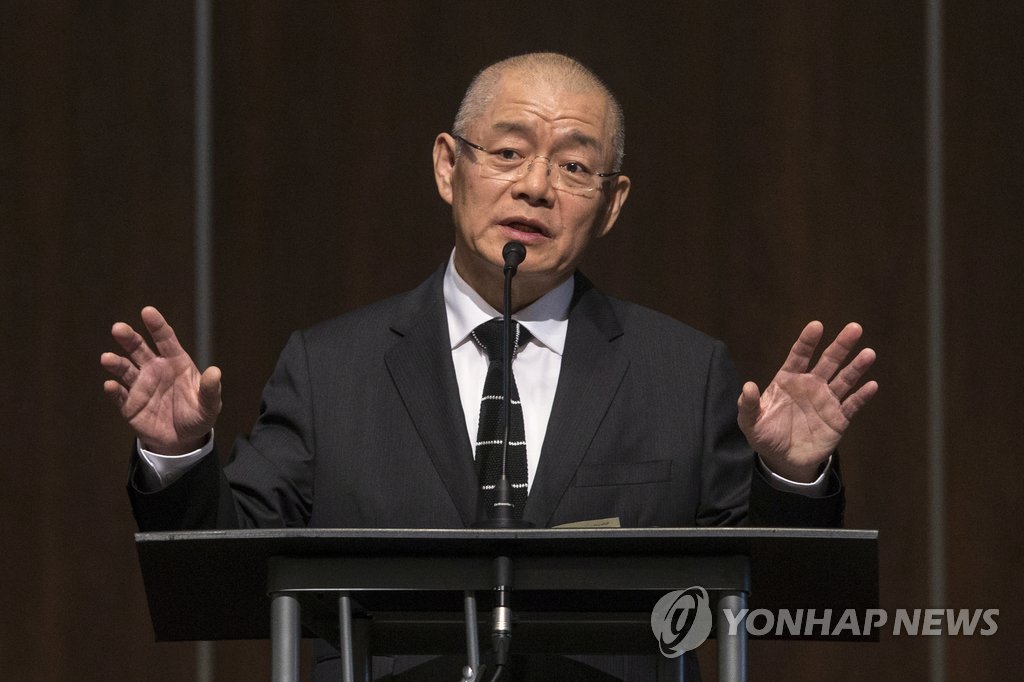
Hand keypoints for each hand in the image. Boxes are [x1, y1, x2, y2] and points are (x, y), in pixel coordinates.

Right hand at [101, 306, 221, 454]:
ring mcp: (140, 386)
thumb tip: (216, 372)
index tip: (147, 311)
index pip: (165, 339)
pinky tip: (111, 386)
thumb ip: (211, 389)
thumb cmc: (198, 415)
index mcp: (176, 362)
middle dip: (129, 338)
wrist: (183, 440)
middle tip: (118, 328)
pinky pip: (119, 395)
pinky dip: (114, 390)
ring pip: (125, 369)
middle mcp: (155, 369)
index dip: (157, 325)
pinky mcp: (129, 404)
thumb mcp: (209, 404)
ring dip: (116, 363)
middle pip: (139, 348)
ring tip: (107, 358)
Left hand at [737, 321, 877, 481]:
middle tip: (855, 328)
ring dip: (856, 367)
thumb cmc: (765, 434)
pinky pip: (852, 405)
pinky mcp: (838, 419)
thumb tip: (748, 386)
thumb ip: (749, 405)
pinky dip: (861, 396)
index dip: (808, 341)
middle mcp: (810, 385)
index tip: (816, 326)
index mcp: (788, 380)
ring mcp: (826, 401)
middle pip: (828, 361)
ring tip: (869, 353)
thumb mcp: (750, 422)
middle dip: (840, 345)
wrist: (783, 459)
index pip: (799, 355)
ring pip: (844, 379)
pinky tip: (872, 385)